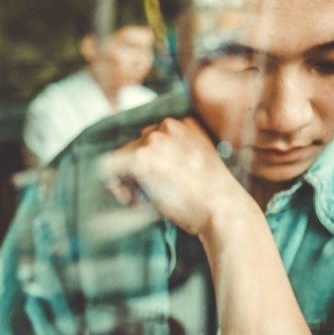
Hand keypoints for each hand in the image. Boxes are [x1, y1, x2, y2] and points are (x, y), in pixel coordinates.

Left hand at [103, 117, 249, 237]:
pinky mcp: (141, 157)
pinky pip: (110, 166)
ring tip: (141, 201)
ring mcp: (154, 140)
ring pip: (123, 156)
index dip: (149, 163)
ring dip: (127, 179)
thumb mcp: (201, 165)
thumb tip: (154, 167)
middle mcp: (169, 126)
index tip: (154, 184)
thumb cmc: (214, 197)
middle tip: (144, 197)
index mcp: (186, 125)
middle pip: (137, 146)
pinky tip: (132, 201)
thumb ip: (179, 156)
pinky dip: (116, 185)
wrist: (223, 209)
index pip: (153, 140)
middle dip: (136, 172)